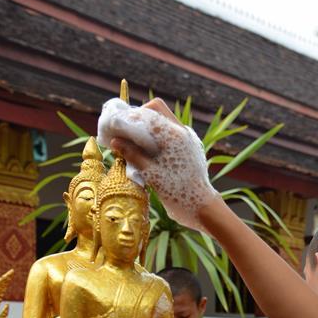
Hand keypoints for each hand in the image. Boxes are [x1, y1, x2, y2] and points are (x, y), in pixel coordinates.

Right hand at [97, 97, 216, 228]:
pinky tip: (147, 154)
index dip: (133, 115)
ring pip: (163, 122)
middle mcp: (182, 132)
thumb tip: (114, 141)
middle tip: (126, 134)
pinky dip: (156, 138)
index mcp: (174, 135)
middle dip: (139, 119)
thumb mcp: (152, 175)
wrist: (203, 207)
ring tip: (134, 144)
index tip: (120, 128)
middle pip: (157, 111)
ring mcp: (187, 139)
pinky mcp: (188, 148)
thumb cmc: (178, 194)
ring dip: (147, 129)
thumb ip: (133, 155)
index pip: (151, 110)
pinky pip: (169, 135)